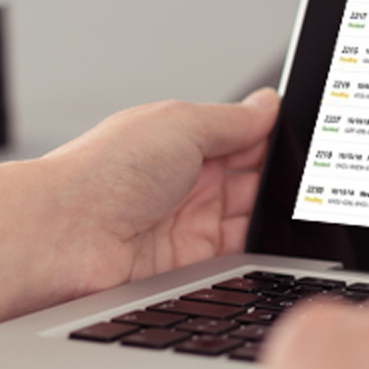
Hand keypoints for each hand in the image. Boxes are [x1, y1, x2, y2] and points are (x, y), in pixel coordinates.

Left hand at [0, 88, 279, 323]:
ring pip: (250, 220)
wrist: (62, 237)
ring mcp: (187, 224)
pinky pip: (238, 258)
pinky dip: (257, 250)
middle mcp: (184, 182)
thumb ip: (234, 120)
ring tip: (291, 209)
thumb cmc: (102, 174)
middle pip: (252, 181)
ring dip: (269, 215)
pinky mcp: (190, 265)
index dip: (274, 141)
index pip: (243, 139)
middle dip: (278, 180)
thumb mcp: (180, 124)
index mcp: (180, 140)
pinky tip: (271, 239)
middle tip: (307, 180)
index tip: (307, 144)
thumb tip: (269, 104)